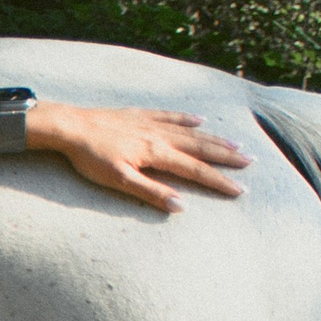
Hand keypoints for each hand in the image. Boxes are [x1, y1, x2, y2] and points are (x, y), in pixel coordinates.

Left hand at [33, 98, 250, 210]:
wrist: (70, 126)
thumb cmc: (90, 157)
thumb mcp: (119, 180)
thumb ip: (150, 192)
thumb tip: (180, 205)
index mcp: (158, 154)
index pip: (196, 171)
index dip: (219, 181)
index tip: (240, 190)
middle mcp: (161, 135)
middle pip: (201, 148)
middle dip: (227, 156)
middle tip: (251, 162)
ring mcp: (151, 123)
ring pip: (191, 131)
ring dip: (214, 138)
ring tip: (236, 143)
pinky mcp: (140, 115)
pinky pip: (171, 115)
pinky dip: (187, 118)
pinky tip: (199, 120)